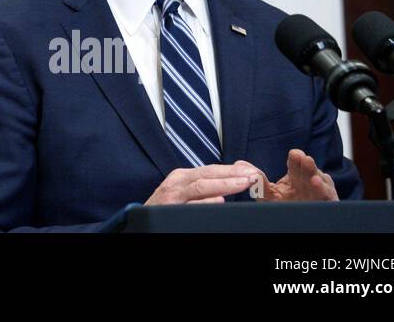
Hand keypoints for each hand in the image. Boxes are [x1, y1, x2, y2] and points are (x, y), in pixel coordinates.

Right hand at [144, 163, 262, 204]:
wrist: (140, 224)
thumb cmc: (165, 209)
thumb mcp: (182, 192)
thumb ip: (202, 187)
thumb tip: (230, 182)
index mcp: (182, 177)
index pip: (211, 170)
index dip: (232, 170)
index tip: (251, 171)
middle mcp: (176, 183)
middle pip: (208, 175)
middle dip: (232, 175)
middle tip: (253, 176)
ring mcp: (172, 197)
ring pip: (200, 186)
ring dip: (223, 184)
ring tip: (242, 184)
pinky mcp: (169, 210)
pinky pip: (191, 205)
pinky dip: (206, 203)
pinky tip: (220, 200)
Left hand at [253, 149, 338, 201]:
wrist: (292, 222)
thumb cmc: (283, 206)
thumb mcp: (268, 197)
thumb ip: (259, 185)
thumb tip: (245, 169)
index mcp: (296, 177)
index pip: (296, 164)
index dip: (295, 159)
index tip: (294, 154)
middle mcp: (309, 183)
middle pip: (309, 172)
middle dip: (307, 166)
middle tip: (304, 158)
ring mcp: (320, 194)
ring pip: (321, 184)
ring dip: (317, 180)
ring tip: (313, 179)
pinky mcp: (327, 204)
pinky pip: (328, 198)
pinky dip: (324, 192)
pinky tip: (319, 187)